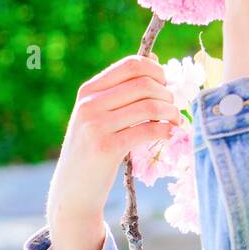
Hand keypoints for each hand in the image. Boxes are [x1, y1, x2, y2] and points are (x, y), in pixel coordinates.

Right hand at [47, 55, 183, 249]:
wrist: (74, 189)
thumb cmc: (95, 148)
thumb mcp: (100, 115)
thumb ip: (122, 91)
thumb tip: (156, 60)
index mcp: (88, 91)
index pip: (131, 65)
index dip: (157, 71)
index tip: (166, 85)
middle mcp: (89, 104)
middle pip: (145, 84)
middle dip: (168, 95)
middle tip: (173, 109)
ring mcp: (95, 126)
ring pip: (150, 106)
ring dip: (171, 113)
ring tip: (175, 122)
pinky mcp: (107, 148)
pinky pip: (149, 130)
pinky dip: (166, 131)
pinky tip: (169, 135)